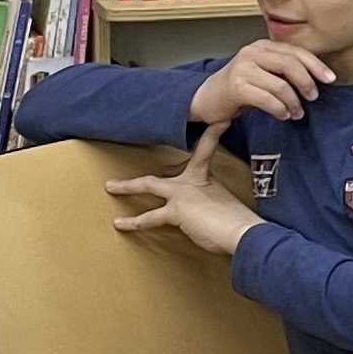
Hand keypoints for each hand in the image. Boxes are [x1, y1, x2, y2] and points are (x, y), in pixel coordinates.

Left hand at [110, 129, 260, 254]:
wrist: (241, 231)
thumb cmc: (239, 223)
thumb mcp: (227, 206)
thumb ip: (213, 205)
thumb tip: (205, 214)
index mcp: (207, 177)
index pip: (206, 150)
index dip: (211, 135)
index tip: (217, 122)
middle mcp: (193, 180)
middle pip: (167, 167)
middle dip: (155, 164)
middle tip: (142, 160)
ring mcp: (182, 193)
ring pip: (148, 184)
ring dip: (127, 186)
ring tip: (111, 186)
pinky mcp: (175, 209)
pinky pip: (148, 217)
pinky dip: (133, 222)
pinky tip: (119, 225)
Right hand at [191, 41, 331, 127]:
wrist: (206, 99)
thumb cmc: (240, 88)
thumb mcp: (264, 74)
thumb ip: (284, 71)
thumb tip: (315, 79)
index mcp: (263, 46)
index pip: (296, 51)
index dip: (316, 65)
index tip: (330, 78)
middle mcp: (252, 52)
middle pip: (290, 64)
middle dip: (307, 82)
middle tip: (313, 97)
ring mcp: (243, 68)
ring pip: (281, 84)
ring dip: (294, 102)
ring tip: (296, 112)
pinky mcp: (236, 87)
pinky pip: (268, 99)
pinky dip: (280, 109)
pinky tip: (283, 115)